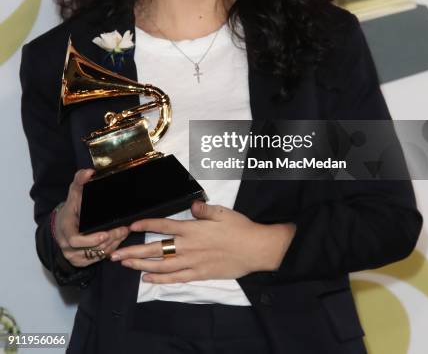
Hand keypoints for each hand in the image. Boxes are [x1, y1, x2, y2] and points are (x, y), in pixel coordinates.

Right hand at [53, 169, 128, 266]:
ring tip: (124, 232)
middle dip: (109, 240)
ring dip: (112, 244)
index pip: (74, 240)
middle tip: (123, 230)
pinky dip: (110, 250)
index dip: (89, 240)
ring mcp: (73, 255)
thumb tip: (89, 171)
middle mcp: (67, 246)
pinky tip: (118, 239)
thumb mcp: (73, 193)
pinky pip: (97, 259)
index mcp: (65, 229)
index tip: (104, 234)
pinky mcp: (80, 261)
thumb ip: (80, 181)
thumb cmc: (71, 208)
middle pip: (90, 249)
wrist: (61, 225)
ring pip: (96, 255)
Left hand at [110, 201, 295, 283]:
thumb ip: (203, 209)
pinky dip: (160, 279)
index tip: (129, 226)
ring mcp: (192, 262)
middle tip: (114, 254)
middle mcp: (188, 246)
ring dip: (140, 266)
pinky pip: (175, 278)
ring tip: (125, 265)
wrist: (255, 249)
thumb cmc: (240, 228)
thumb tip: (191, 206)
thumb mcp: (222, 212)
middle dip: (132, 251)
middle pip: (155, 249)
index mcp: (192, 229)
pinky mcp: (199, 274)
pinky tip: (147, 278)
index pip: (162, 226)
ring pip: (160, 265)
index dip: (144, 225)